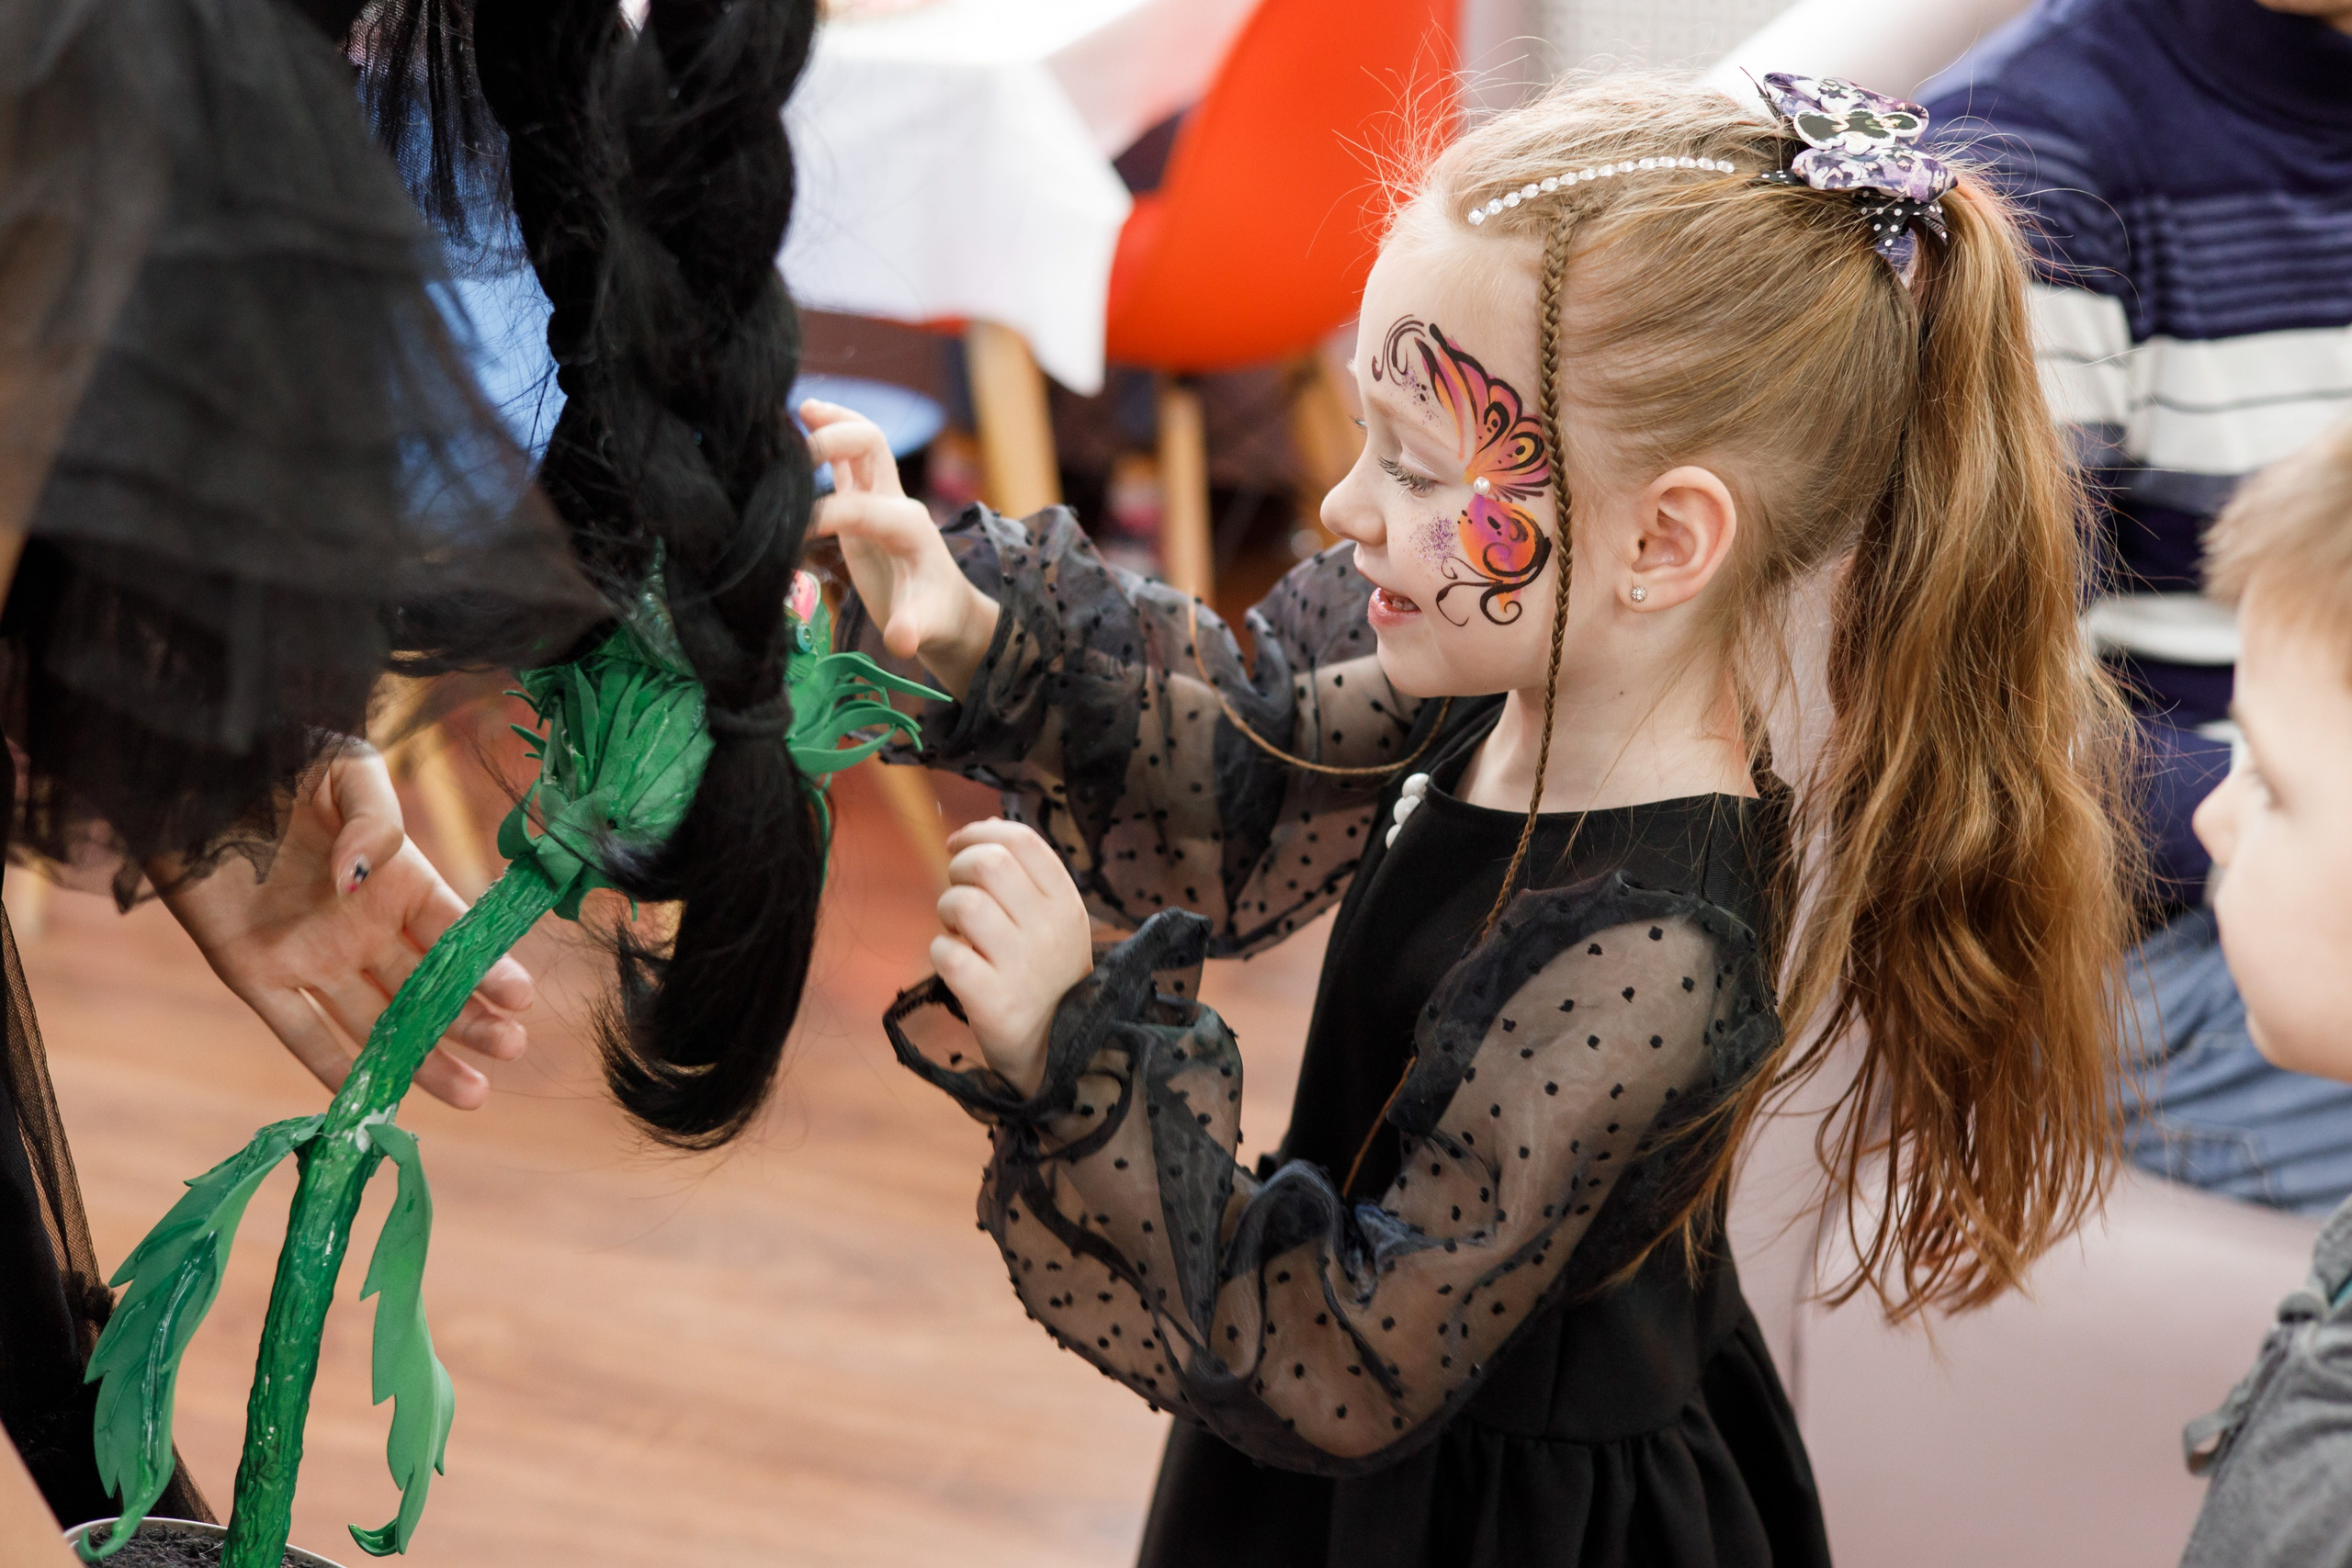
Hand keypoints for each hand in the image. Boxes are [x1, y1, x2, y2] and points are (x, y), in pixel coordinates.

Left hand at [156, 744, 532, 1109]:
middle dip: (471, 1021)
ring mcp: (312, 955)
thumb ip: (373, 818)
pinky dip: (332, 1066)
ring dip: (423, 1058)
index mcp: (394, 879)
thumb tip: (361, 880)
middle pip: (427, 986)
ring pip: (377, 1020)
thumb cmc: (278, 763)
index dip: (488, 964)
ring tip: (471, 1093)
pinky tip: (371, 1096)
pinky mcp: (256, 974)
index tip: (521, 997)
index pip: (453, 930)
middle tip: (510, 1049)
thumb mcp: (343, 769)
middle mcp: (361, 925)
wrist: (192, 778)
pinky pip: (299, 1030)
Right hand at [804, 398, 998, 697]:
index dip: (820, 515)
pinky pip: (846, 459)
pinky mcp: (864, 502)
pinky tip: (796, 428)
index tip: (786, 536)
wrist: (948, 613)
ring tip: (793, 408)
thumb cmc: (935, 618)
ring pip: (860, 440)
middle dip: (832, 437)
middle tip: (786, 448)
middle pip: (870, 443)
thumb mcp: (926, 628)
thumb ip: (912, 630)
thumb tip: (902, 641)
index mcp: (908, 525)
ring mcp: (879, 497)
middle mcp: (895, 500)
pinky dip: (825, 438)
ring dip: (831, 422)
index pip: (857, 506)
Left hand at [929, 818, 1092, 1097]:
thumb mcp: (1054, 923)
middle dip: (958, 870)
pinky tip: (957, 966)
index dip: (979, 832)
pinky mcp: (993, 1000)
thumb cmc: (1045, 978)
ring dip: (947, 911)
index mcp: (1067, 903)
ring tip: (958, 932)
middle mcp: (1049, 929)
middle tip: (958, 893)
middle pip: (989, 864)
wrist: (1054, 1052)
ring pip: (963, 904)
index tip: (958, 845)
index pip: (1022, 841)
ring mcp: (1022, 965)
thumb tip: (985, 826)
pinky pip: (946, 953)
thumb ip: (1026, 877)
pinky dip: (942, 954)